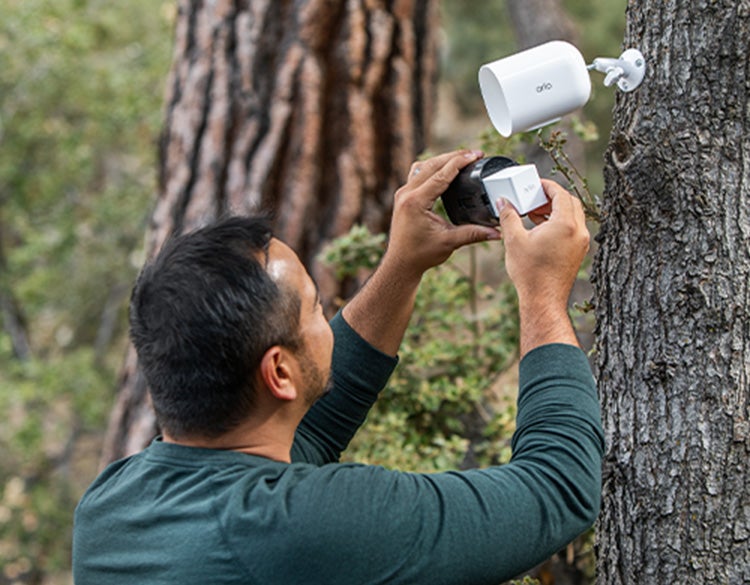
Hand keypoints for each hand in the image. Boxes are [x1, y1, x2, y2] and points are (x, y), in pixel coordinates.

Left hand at [383, 150, 500, 280]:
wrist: (401, 263)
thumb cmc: (419, 255)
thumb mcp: (449, 243)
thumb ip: (473, 234)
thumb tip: (496, 232)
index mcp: (416, 202)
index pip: (441, 174)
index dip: (460, 162)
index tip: (476, 154)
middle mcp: (406, 193)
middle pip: (432, 164)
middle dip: (454, 156)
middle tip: (474, 154)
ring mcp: (403, 193)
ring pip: (424, 166)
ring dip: (442, 160)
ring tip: (461, 158)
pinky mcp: (404, 196)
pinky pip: (418, 173)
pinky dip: (432, 168)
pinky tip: (444, 170)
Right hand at [496, 180, 589, 352]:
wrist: (543, 299)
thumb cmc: (531, 273)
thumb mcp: (514, 240)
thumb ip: (508, 216)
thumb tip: (502, 202)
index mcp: (565, 224)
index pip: (561, 193)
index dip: (547, 186)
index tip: (536, 185)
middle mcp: (578, 231)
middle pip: (571, 202)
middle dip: (552, 197)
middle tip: (534, 198)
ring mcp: (581, 243)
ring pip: (574, 215)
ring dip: (556, 210)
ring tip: (535, 214)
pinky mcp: (579, 252)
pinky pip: (574, 228)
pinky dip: (561, 223)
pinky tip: (542, 230)